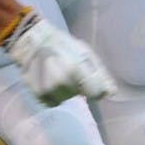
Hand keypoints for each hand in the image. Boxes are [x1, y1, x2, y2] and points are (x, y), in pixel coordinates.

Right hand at [1, 11, 115, 105]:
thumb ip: (100, 73)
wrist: (33, 42)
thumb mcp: (85, 53)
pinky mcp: (39, 95)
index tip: (91, 82)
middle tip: (70, 71)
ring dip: (66, 90)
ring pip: (67, 99)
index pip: (95, 92)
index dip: (95, 89)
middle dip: (79, 86)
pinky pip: (54, 102)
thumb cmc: (64, 45)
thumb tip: (111, 93)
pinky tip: (50, 81)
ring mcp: (50, 90)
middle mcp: (63, 82)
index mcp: (76, 69)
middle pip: (81, 95)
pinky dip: (54, 95)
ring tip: (59, 75)